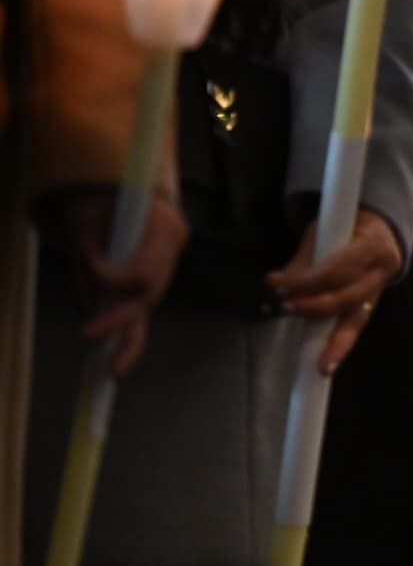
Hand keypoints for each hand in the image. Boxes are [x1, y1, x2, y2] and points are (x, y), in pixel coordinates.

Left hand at [59, 190, 189, 376]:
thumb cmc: (104, 200)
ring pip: (146, 311)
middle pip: (150, 293)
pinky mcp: (145, 290)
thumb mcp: (91, 211)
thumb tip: (89, 290)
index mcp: (167, 229)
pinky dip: (127, 343)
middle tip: (89, 333)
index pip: (146, 264)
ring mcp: (160, 275)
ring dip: (127, 342)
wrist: (118, 196)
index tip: (89, 260)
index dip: (115, 273)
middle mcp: (170, 257)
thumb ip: (89, 246)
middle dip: (118, 317)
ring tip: (112, 370)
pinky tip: (115, 366)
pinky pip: (138, 318)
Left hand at [266, 208, 402, 374]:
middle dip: (314, 306)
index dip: (306, 281)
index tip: (276, 284)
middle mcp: (382, 270)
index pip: (337, 268)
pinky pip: (357, 326)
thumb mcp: (324, 230)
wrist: (383, 230)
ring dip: (330, 338)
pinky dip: (341, 345)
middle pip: (348, 296)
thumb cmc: (347, 227)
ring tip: (314, 359)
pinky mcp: (374, 304)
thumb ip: (305, 259)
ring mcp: (381, 290)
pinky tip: (328, 363)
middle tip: (285, 307)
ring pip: (357, 319)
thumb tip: (278, 284)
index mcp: (371, 245)